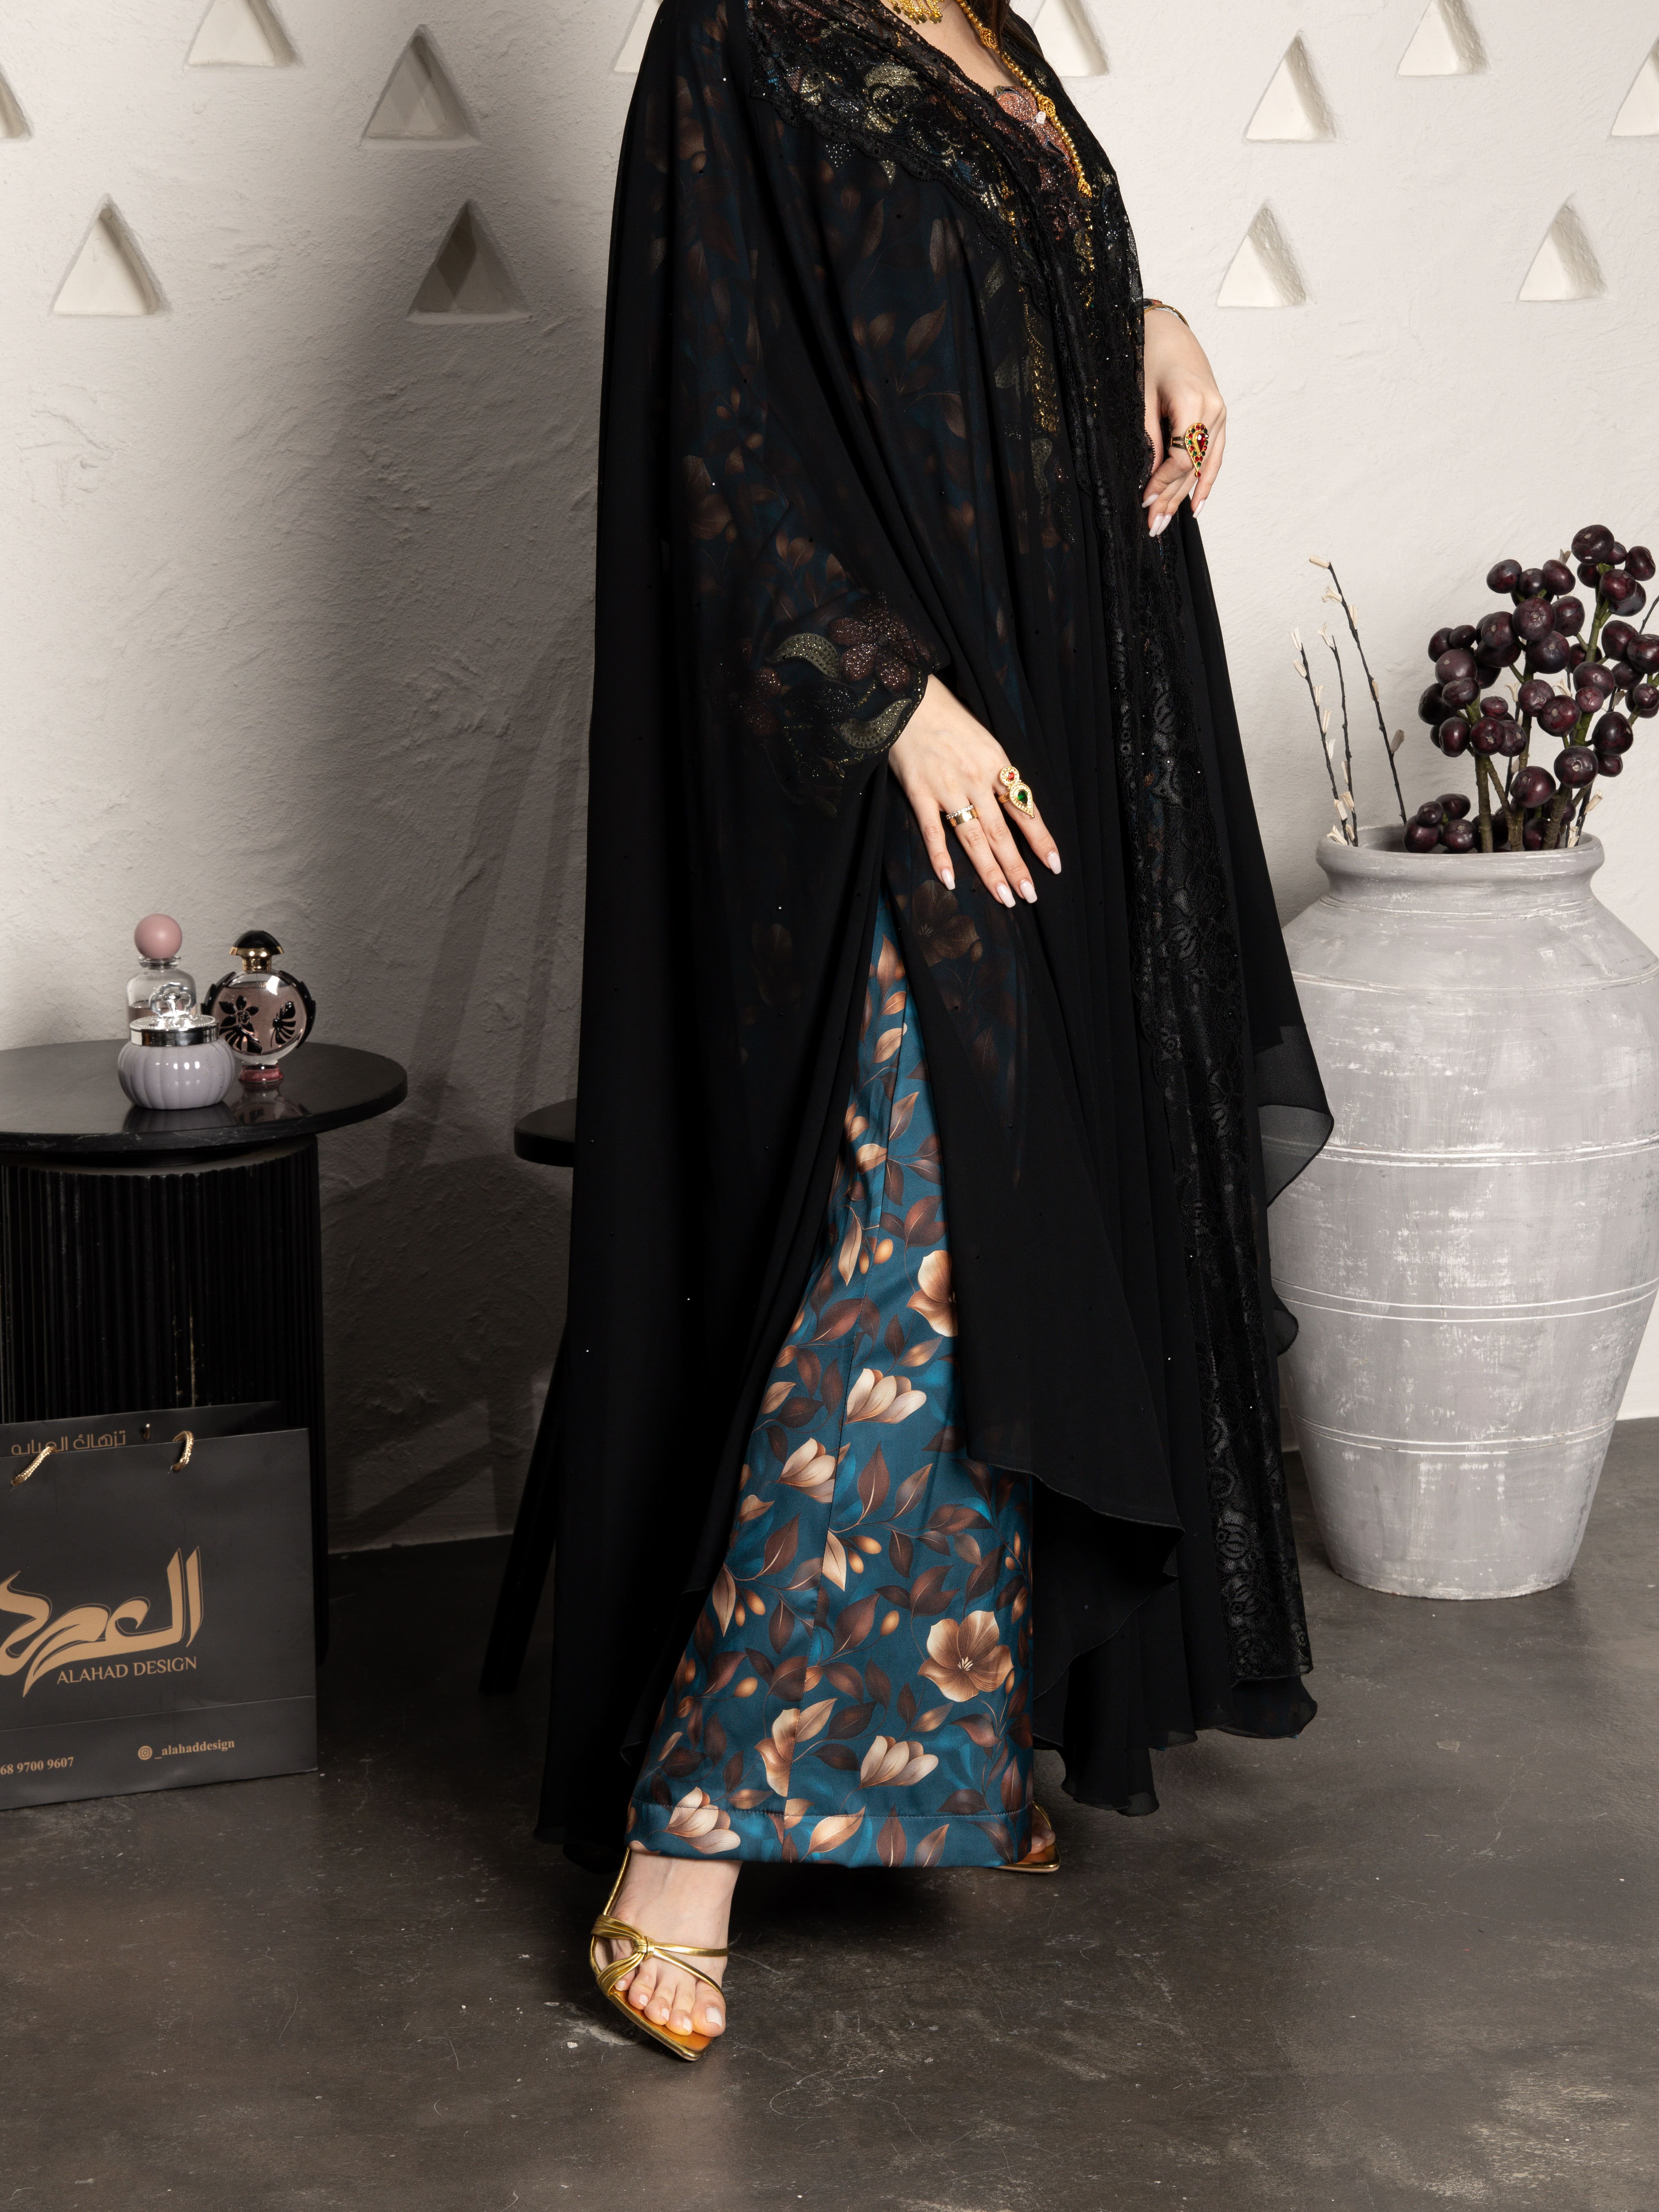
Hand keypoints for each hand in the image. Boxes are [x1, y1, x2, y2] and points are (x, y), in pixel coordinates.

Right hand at [888, 676, 1060, 905]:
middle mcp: (976, 779)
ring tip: (1003, 897)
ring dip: (989, 870)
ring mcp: (947, 787)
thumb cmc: (949, 719)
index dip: (1040, 839)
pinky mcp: (920, 791)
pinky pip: (933, 830)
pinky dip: (941, 857)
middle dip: (1017, 866)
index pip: (1025, 809)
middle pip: (1001, 832)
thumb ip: (998, 774)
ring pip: (973, 837)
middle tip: (1029, 895)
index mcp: (997, 765)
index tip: (1054, 865)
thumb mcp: (985, 741)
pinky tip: (949, 880)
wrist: (910, 699)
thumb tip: (1015, 805)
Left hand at [1141, 307, 1227, 535]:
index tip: (1143, 500)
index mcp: (1193, 400)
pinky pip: (1215, 456)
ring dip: (1184, 496)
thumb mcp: (1140, 397)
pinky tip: (1195, 506)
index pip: (1182, 457)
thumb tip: (1148, 478)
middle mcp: (1213, 409)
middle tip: (1151, 527)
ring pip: (1204, 466)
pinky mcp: (1220, 417)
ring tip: (1165, 524)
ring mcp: (1220, 413)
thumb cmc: (1147, 357)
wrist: (1168, 331)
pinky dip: (1205, 481)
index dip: (1163, 482)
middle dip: (1170, 499)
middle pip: (1193, 466)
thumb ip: (1147, 438)